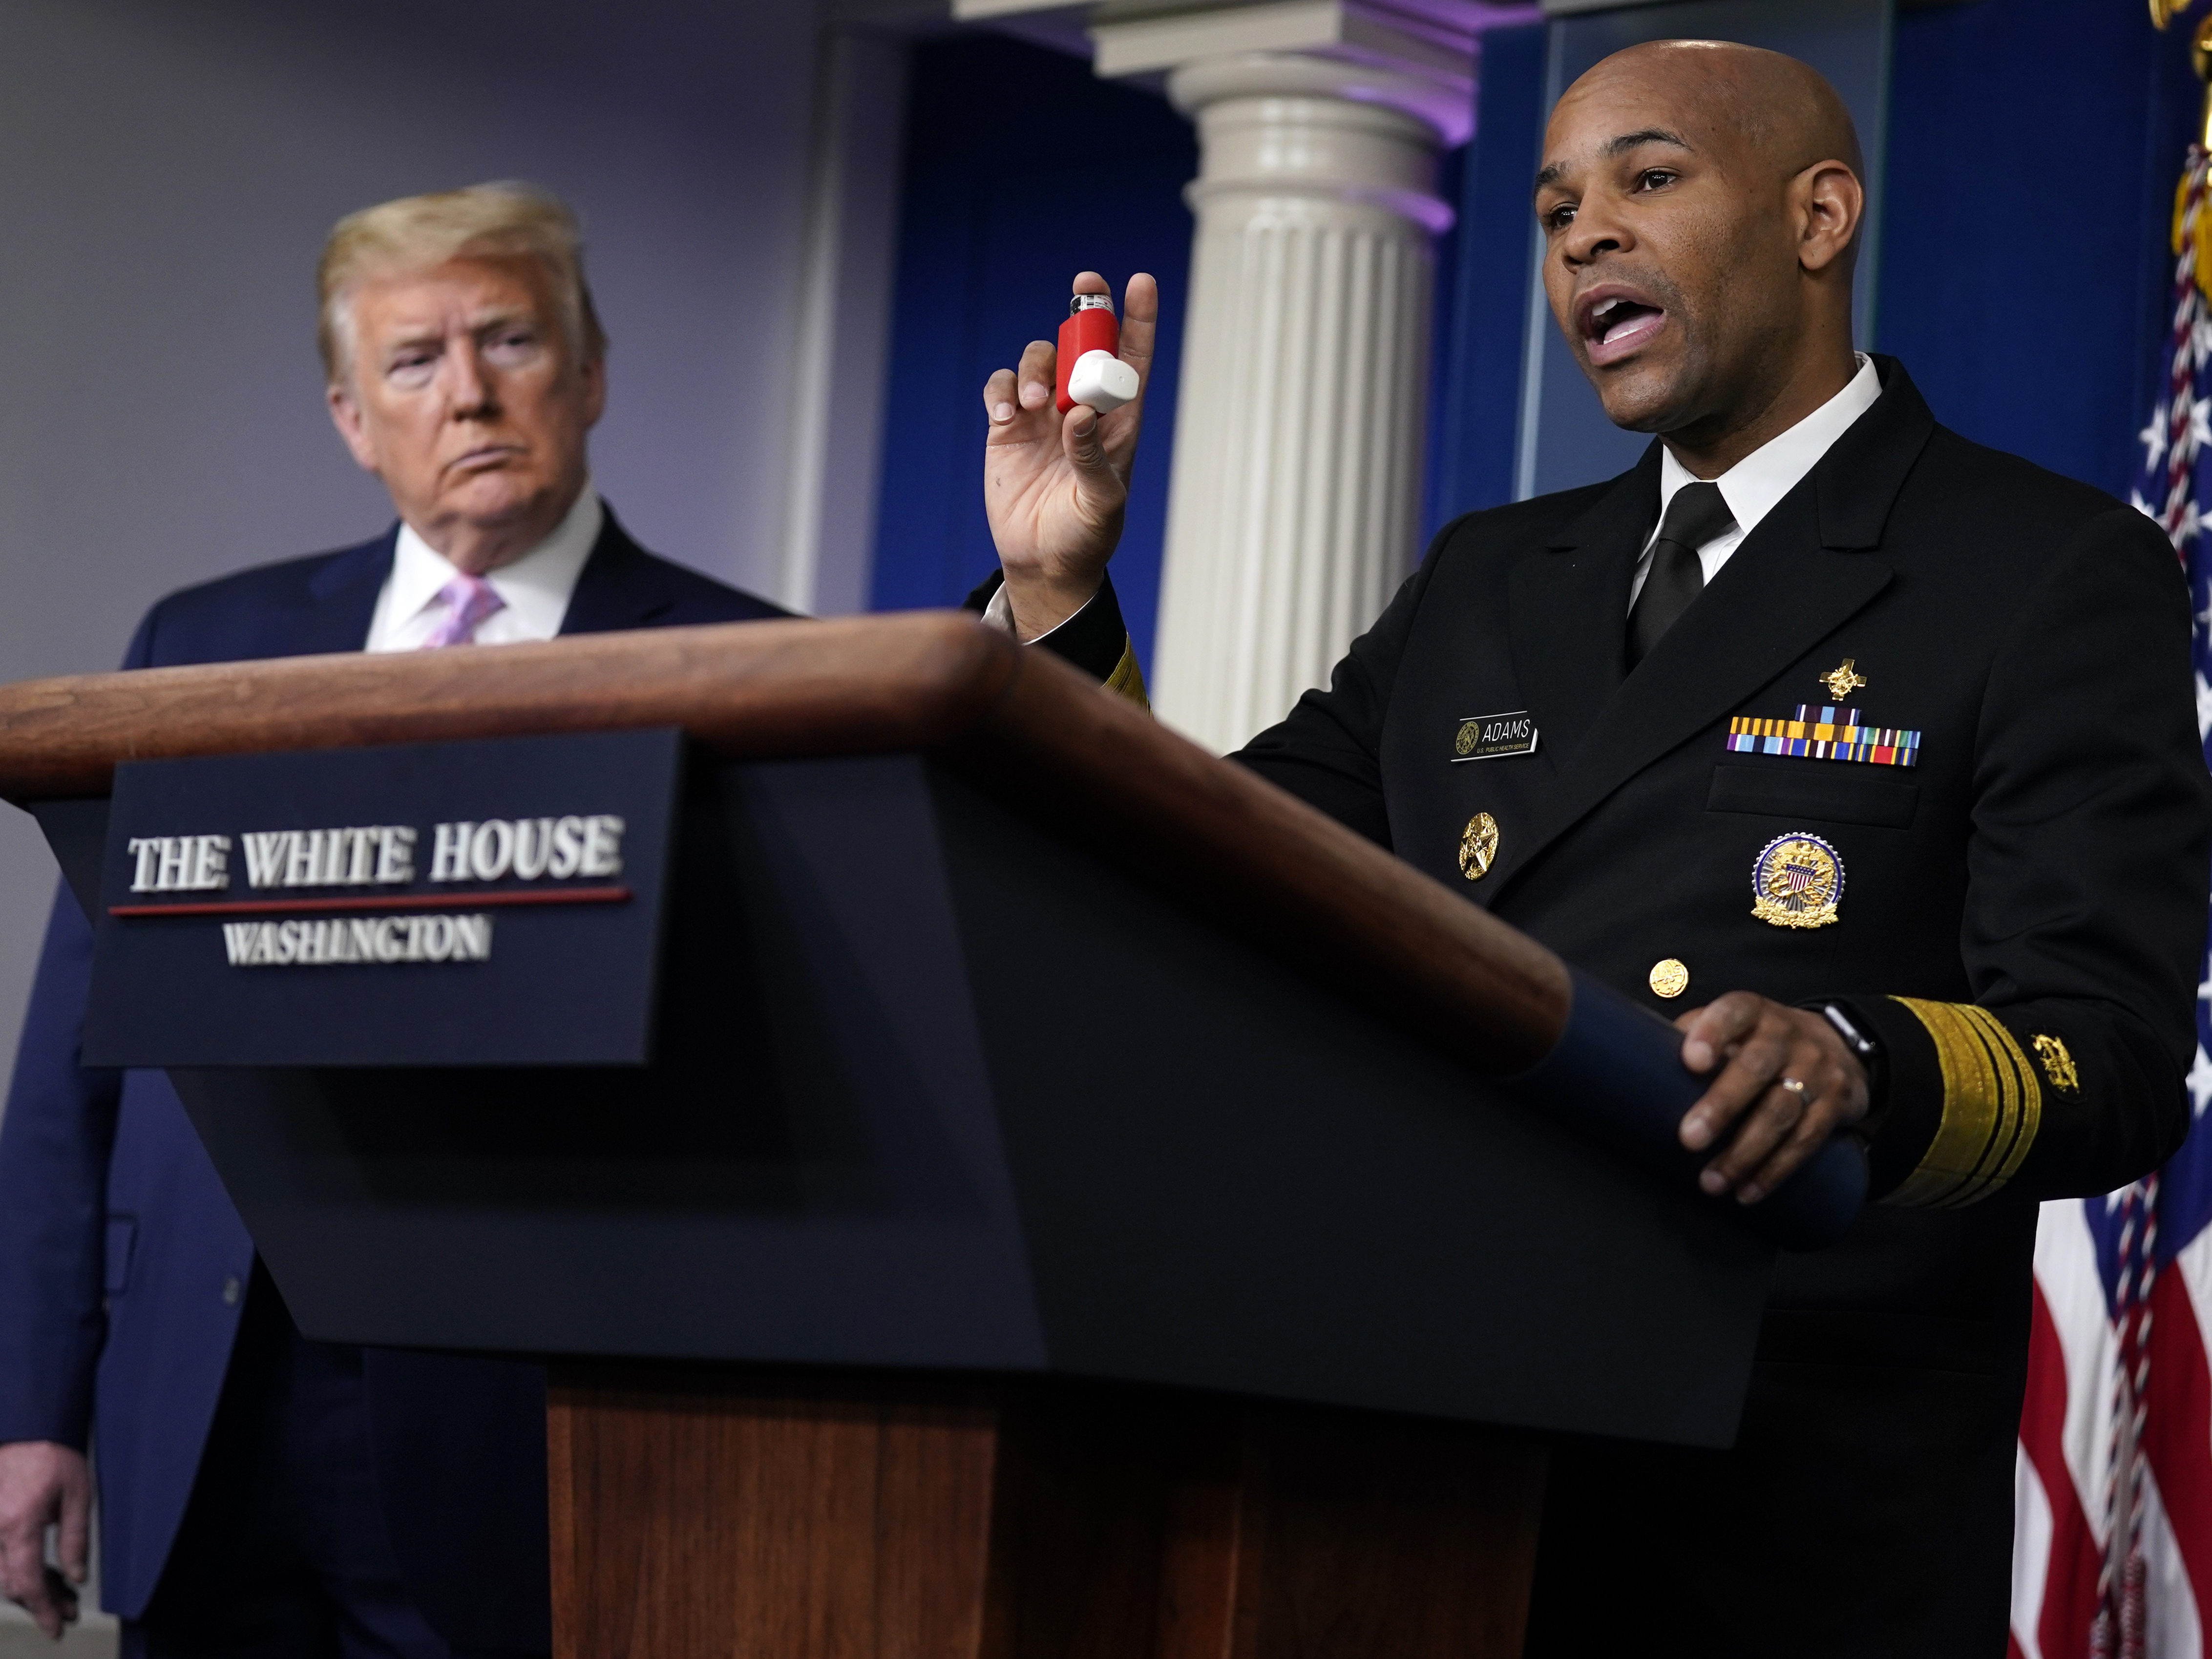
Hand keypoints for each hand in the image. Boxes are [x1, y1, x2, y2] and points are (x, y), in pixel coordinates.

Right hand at [0, 1440, 88, 1637]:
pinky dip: (17, 1571)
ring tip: (60, 1593)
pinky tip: (41, 1574)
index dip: (42, 1608)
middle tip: (67, 1610)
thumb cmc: (55, 1457)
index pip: (26, 1581)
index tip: (57, 1626)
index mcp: (19, 1523)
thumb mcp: (77, 1495)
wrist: (27, 1430)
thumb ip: (75, 1539)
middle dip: (39, 1602)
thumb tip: (76, 1577)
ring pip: (2, 1575)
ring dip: (29, 1589)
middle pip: (11, 1584)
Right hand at [980, 270, 1157, 639]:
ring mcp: (1042, 415)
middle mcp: (1080, 408)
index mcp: (1117, 422)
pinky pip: (1002, 388)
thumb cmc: (1086, 535)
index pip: (1131, 361)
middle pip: (1083, 344)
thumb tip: (1078, 415)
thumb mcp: (1101, 503)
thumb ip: (1093, 459)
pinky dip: (1001, 391)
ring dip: (1036, 367)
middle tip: (1086, 285)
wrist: (1043, 562)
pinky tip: (1005, 415)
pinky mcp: (1008, 428)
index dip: (1137, 320)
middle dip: (1086, 309)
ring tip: (1032, 401)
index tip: (1141, 282)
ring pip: (1040, 360)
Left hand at [1676, 993, 1868, 1203]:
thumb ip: (1692, 1037)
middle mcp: (1787, 1037)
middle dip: (1722, 1106)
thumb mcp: (1733, 1027)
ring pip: (1781, 1111)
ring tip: (1712, 1181)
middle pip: (1756, 1068)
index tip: (1691, 1060)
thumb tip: (1635, 1064)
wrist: (1837, 1046)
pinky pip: (1806, 1140)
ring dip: (1744, 1152)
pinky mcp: (1835, 1104)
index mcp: (1753, 1012)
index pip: (1734, 1011)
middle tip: (1689, 1139)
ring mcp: (1816, 1070)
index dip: (1713, 1032)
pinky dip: (1775, 1170)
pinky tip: (1748, 1191)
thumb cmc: (1761, 1041)